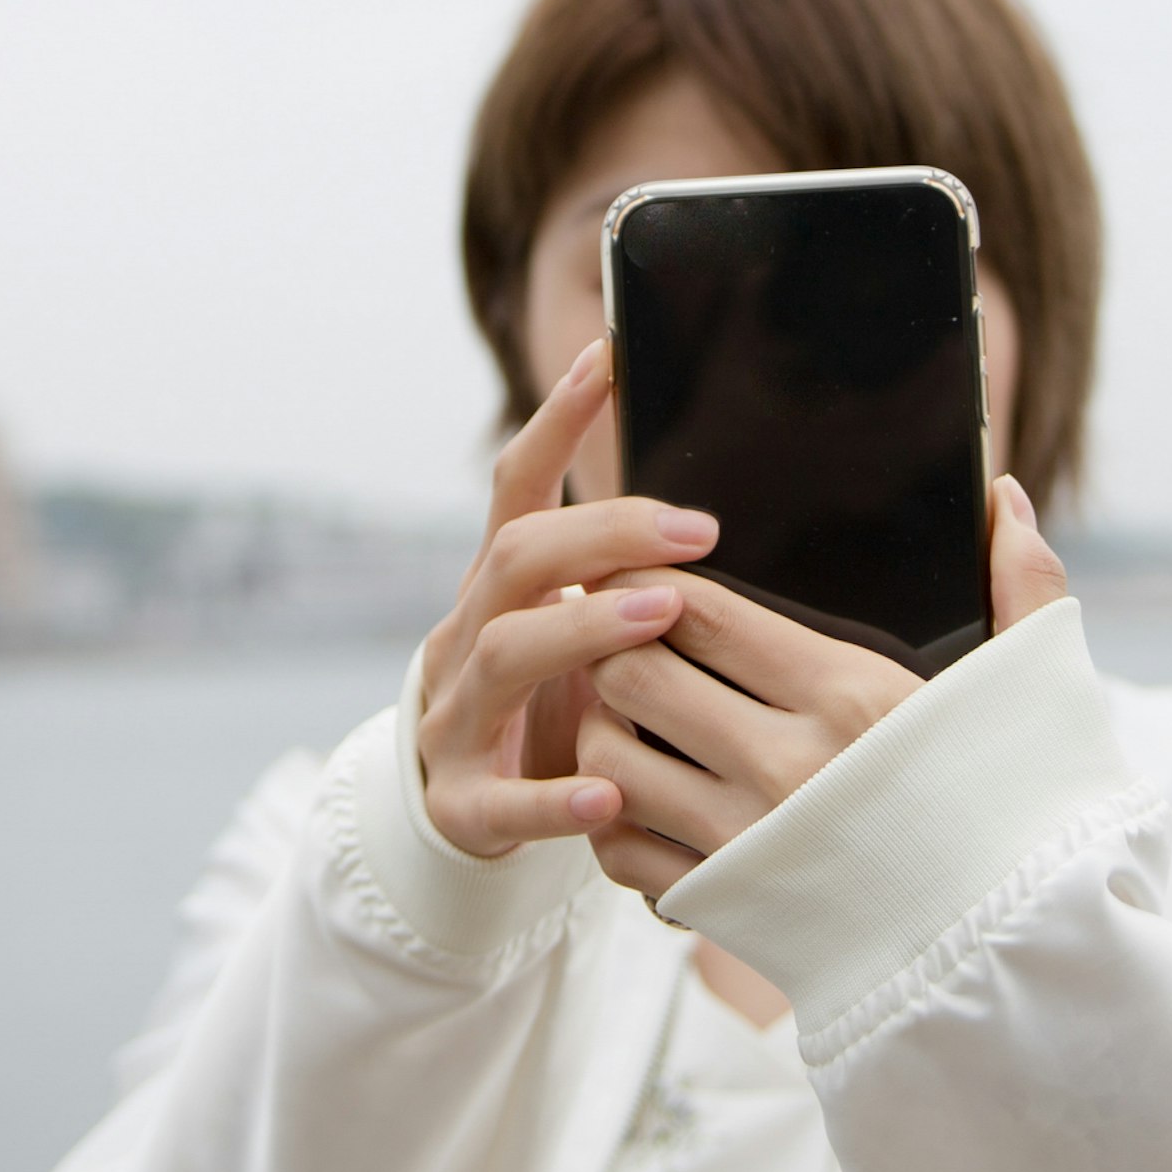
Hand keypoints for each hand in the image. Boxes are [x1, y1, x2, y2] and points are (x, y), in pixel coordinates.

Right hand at [416, 337, 723, 858]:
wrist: (461, 814)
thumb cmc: (545, 707)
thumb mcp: (571, 634)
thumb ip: (619, 580)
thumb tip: (715, 511)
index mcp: (498, 590)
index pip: (517, 489)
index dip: (557, 421)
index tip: (608, 357)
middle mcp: (466, 637)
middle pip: (517, 558)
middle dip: (602, 533)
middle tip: (698, 530)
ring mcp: (456, 718)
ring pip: (503, 654)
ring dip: (582, 629)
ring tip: (660, 617)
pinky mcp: (460, 803)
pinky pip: (502, 803)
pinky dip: (553, 799)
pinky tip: (610, 797)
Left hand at [579, 474, 1071, 899]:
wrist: (1026, 952)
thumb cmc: (1031, 807)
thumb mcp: (1033, 687)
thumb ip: (1021, 583)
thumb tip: (1004, 495)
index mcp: (852, 696)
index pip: (701, 613)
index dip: (648, 582)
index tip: (635, 571)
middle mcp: (787, 767)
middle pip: (635, 677)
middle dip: (610, 646)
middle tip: (613, 634)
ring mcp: (751, 844)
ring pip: (611, 761)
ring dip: (602, 727)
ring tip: (617, 708)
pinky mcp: (730, 908)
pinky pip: (625, 851)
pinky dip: (613, 816)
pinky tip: (636, 791)